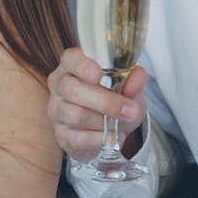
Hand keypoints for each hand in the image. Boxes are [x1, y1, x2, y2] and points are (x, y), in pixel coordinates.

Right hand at [46, 47, 147, 163]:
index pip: (71, 59)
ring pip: (76, 115)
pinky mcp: (61, 134)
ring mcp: (57, 111)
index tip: (98, 74)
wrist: (108, 129)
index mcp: (73, 65)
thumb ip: (133, 80)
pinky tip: (113, 136)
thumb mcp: (128, 88)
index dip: (82, 65)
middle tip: (130, 110)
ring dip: (104, 122)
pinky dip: (100, 138)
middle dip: (105, 102)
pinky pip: (79, 138)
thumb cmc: (114, 99)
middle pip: (72, 90)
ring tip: (122, 124)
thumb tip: (140, 74)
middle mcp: (60, 86)